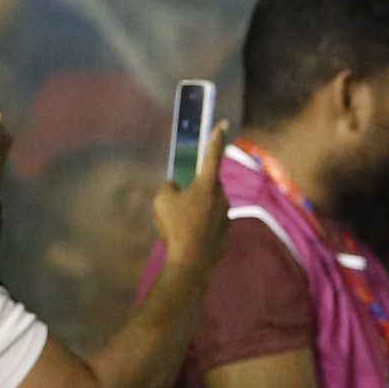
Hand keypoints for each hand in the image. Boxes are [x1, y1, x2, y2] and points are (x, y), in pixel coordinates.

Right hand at [153, 121, 231, 273]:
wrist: (190, 263)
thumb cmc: (176, 227)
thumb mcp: (162, 201)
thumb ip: (168, 188)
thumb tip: (174, 188)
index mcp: (207, 185)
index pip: (212, 155)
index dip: (216, 138)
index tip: (223, 124)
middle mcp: (222, 198)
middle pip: (208, 187)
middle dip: (195, 192)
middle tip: (177, 207)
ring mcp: (226, 218)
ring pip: (209, 208)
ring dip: (197, 213)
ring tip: (180, 228)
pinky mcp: (226, 236)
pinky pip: (211, 226)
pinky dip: (200, 230)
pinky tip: (189, 241)